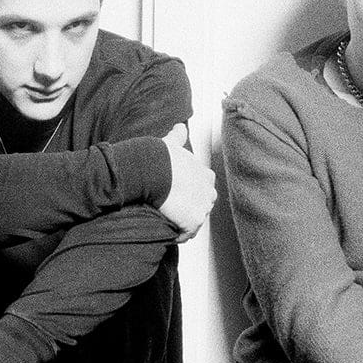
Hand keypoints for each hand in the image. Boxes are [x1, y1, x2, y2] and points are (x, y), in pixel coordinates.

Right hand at [156, 122, 214, 241]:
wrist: (153, 170)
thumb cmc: (160, 157)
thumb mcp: (171, 143)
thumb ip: (178, 136)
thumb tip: (179, 126)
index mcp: (206, 175)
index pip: (204, 188)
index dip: (191, 194)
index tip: (178, 195)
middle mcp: (209, 192)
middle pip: (203, 206)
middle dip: (191, 210)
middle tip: (173, 211)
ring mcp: (202, 208)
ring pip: (195, 222)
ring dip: (184, 224)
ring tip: (170, 223)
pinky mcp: (193, 222)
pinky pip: (186, 234)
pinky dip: (177, 236)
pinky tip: (168, 232)